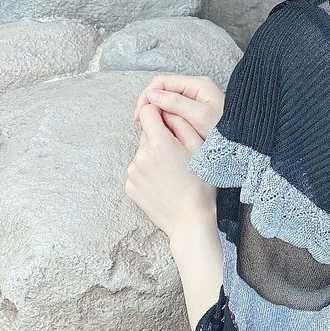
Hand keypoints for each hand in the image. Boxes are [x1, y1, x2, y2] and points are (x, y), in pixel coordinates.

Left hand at [124, 102, 216, 241]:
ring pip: (142, 152)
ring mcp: (133, 172)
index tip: (167, 120)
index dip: (158, 112)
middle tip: (176, 154)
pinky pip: (138, 170)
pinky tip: (163, 183)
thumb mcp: (199, 148)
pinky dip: (147, 172)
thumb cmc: (200, 185)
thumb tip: (168, 109)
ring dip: (153, 155)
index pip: (147, 111)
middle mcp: (141, 155)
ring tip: (171, 172)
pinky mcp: (130, 186)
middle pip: (146, 133)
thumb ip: (182, 123)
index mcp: (159, 142)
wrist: (189, 221)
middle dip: (159, 137)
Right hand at [134, 74, 224, 143]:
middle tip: (141, 124)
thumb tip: (152, 95)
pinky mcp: (195, 112)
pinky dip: (165, 118)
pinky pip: (174, 110)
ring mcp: (195, 100)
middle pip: (163, 90)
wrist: (244, 144)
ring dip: (156, 112)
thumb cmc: (225, 131)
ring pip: (167, 101)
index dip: (147, 96)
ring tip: (151, 128)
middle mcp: (195, 89)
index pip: (162, 82)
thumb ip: (176, 104)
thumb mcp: (199, 117)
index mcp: (197, 84)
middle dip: (150, 104)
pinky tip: (162, 130)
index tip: (139, 115)